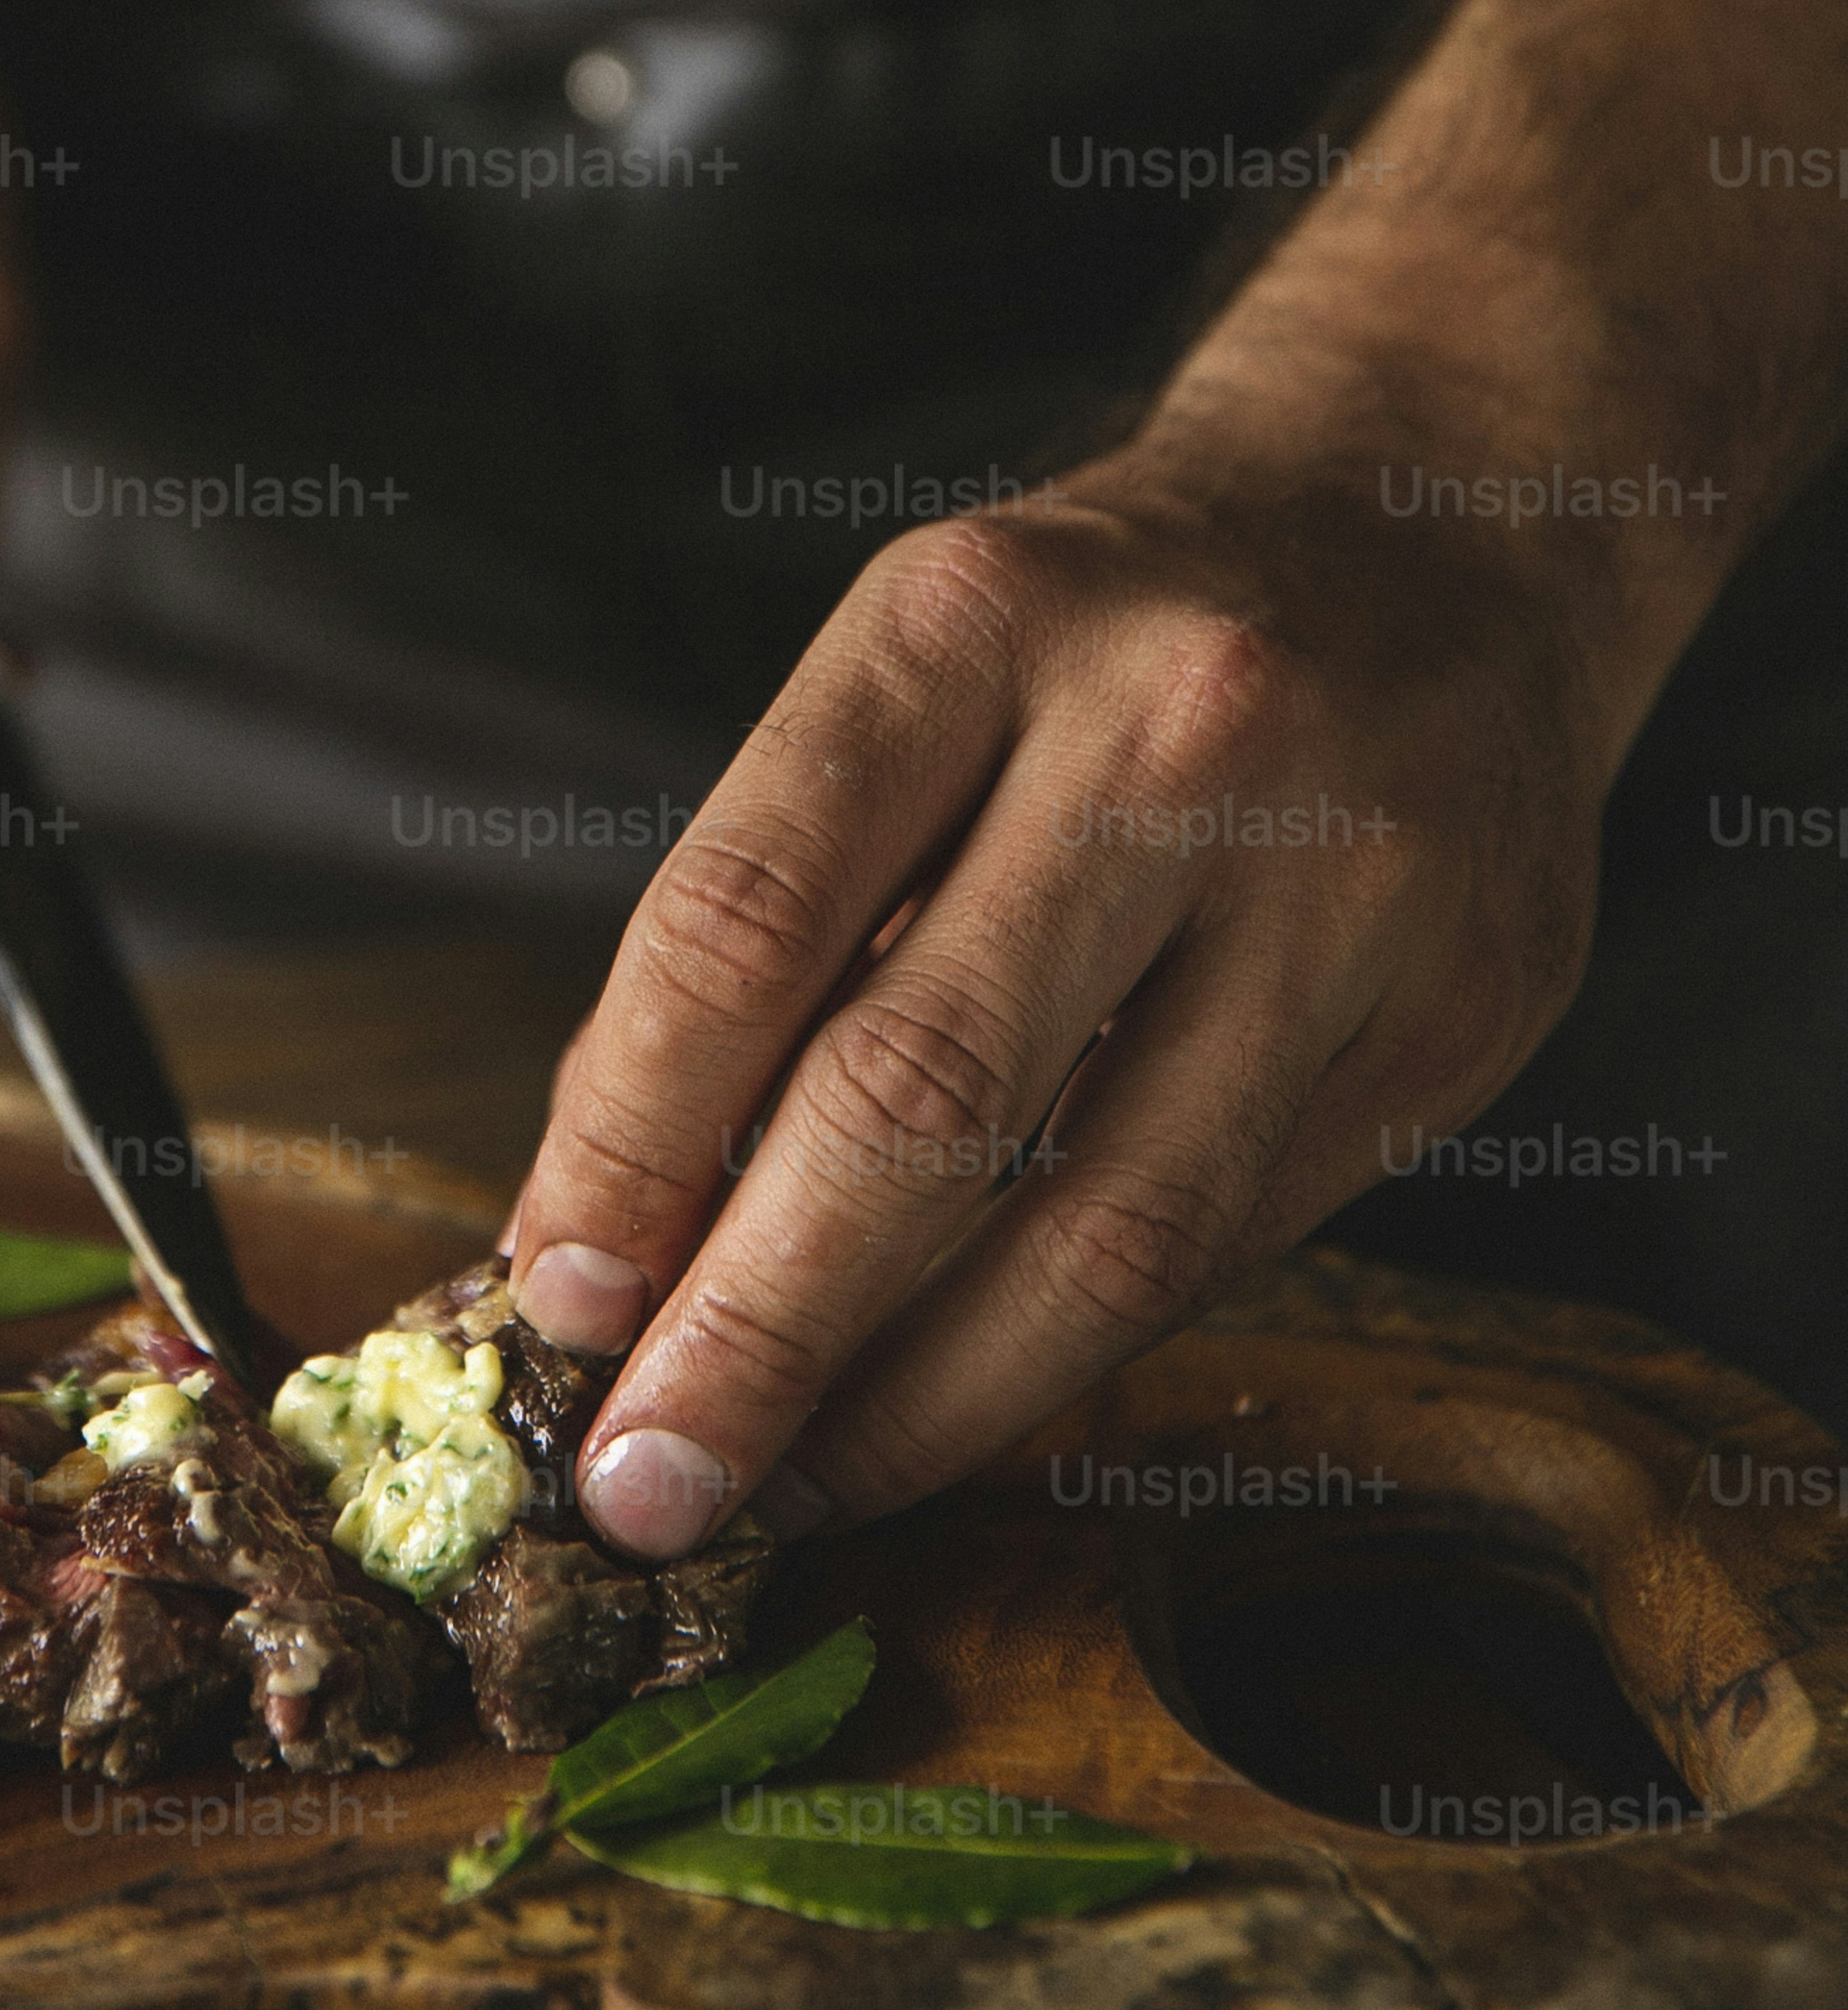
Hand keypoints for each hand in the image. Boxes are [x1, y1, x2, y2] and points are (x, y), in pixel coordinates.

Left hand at [509, 0, 1847, 1549]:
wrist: (1443, 521)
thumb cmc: (1104, 629)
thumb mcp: (912, 675)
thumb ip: (767, 923)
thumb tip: (596, 1220)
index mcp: (975, 619)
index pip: (751, 911)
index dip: (634, 1131)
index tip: (550, 1300)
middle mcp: (1173, 730)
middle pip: (922, 1093)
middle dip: (755, 1324)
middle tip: (638, 1484)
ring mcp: (1345, 880)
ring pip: (1101, 1220)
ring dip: (913, 1398)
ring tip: (781, 1488)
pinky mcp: (1459, 1015)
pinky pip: (1228, 1241)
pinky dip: (1068, 1351)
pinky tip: (952, 1410)